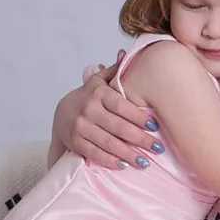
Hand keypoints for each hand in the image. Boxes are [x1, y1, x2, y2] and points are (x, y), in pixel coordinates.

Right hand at [52, 50, 162, 168]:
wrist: (61, 113)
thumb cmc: (89, 98)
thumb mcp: (99, 82)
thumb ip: (113, 71)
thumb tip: (126, 53)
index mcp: (98, 93)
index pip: (122, 106)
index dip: (139, 116)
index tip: (155, 126)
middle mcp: (88, 110)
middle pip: (118, 127)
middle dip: (140, 140)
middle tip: (158, 148)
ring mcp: (80, 127)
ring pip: (108, 143)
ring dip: (128, 154)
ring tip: (145, 162)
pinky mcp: (75, 142)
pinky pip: (95, 154)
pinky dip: (110, 161)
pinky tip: (124, 165)